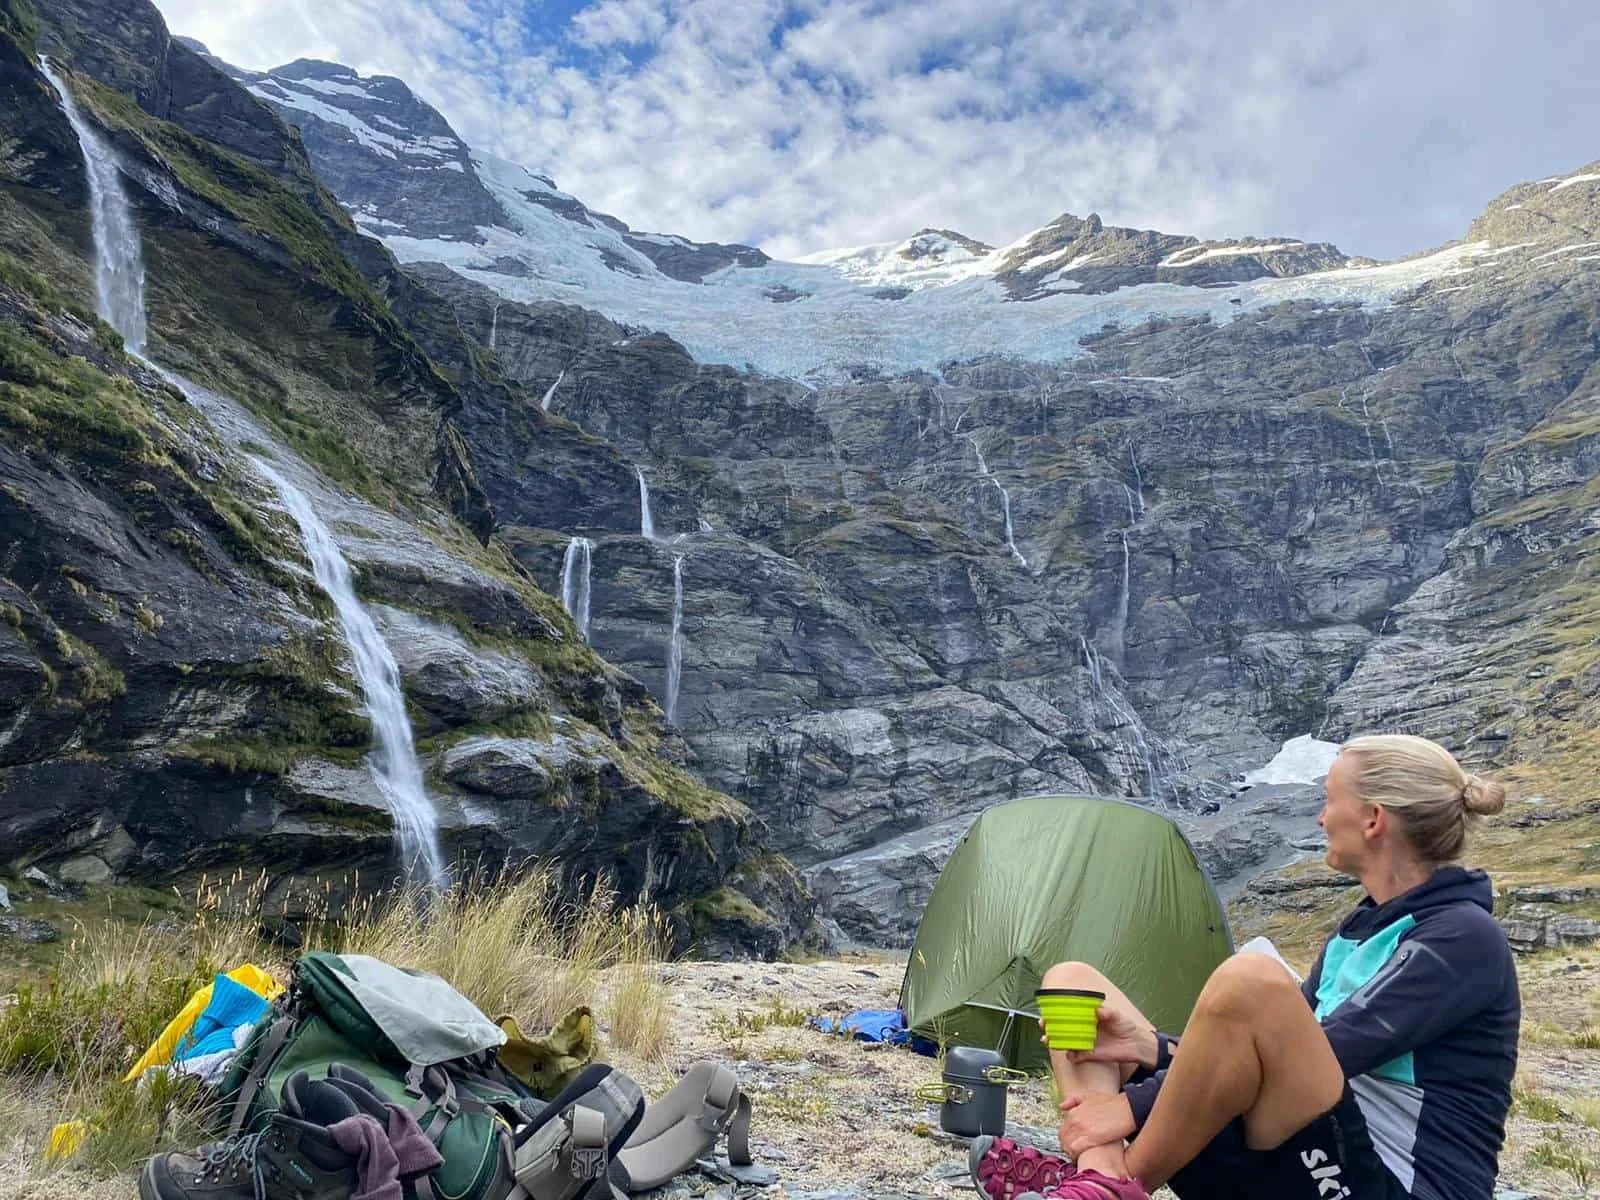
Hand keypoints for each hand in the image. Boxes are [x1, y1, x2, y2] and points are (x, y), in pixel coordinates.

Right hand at [1041, 1004, 1157, 1068]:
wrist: (1136, 1045)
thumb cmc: (1126, 1026)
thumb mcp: (1118, 1016)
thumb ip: (1108, 1013)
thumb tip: (1099, 1011)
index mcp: (1087, 1017)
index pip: (1067, 1013)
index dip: (1055, 1012)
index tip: (1047, 1011)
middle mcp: (1083, 1029)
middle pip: (1061, 1028)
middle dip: (1050, 1027)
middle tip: (1044, 1026)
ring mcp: (1084, 1042)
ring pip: (1065, 1042)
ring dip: (1055, 1042)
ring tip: (1049, 1041)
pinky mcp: (1089, 1054)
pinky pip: (1076, 1056)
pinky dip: (1071, 1056)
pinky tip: (1069, 1054)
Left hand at [1058, 1092, 1136, 1158]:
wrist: (1128, 1109)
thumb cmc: (1112, 1103)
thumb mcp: (1090, 1096)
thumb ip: (1074, 1101)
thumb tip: (1061, 1106)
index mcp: (1074, 1112)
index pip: (1062, 1130)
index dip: (1066, 1139)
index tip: (1071, 1144)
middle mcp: (1075, 1120)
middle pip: (1062, 1139)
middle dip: (1067, 1147)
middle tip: (1074, 1152)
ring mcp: (1082, 1129)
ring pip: (1067, 1146)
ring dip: (1071, 1152)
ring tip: (1079, 1156)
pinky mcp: (1091, 1138)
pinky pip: (1075, 1150)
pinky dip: (1076, 1155)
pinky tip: (1083, 1157)